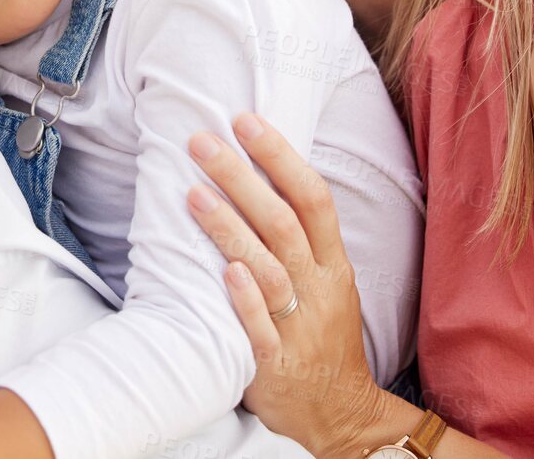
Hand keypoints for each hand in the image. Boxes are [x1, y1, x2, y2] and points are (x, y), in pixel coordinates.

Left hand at [186, 113, 391, 458]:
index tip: (245, 121)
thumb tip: (259, 175)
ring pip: (268, 269)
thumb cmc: (323, 336)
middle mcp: (319, 288)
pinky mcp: (276, 363)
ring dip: (231, 229)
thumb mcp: (329, 282)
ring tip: (193, 193)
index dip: (280, 157)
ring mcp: (299, 326)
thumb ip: (301, 237)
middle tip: (202, 142)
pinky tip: (225, 271)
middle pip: (283, 223)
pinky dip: (246, 299)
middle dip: (242, 177)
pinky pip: (262, 328)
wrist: (341, 413)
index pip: (313, 198)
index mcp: (333, 264)